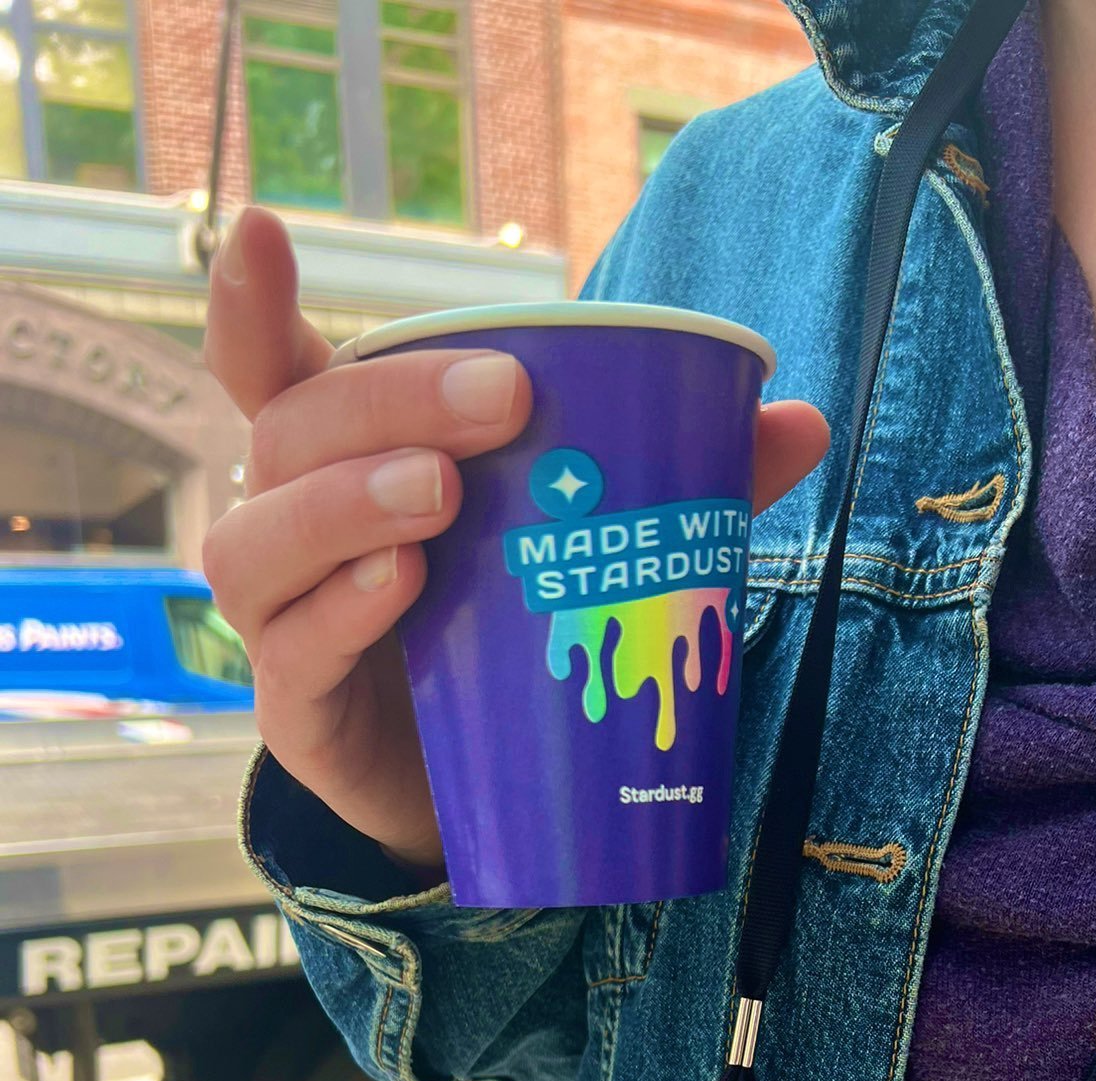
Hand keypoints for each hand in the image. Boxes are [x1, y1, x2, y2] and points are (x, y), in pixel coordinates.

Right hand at [202, 206, 830, 872]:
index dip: (254, 301)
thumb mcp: (594, 551)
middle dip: (391, 402)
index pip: (274, 369)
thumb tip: (799, 419)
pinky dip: (339, 611)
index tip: (264, 228)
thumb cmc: (519, 643)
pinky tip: (398, 585)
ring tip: (440, 496)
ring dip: (346, 502)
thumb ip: (681, 487)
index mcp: (351, 462)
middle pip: (293, 431)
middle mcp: (298, 526)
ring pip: (262, 539)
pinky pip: (290, 652)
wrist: (494, 796)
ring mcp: (286, 620)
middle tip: (503, 401)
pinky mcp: (300, 713)